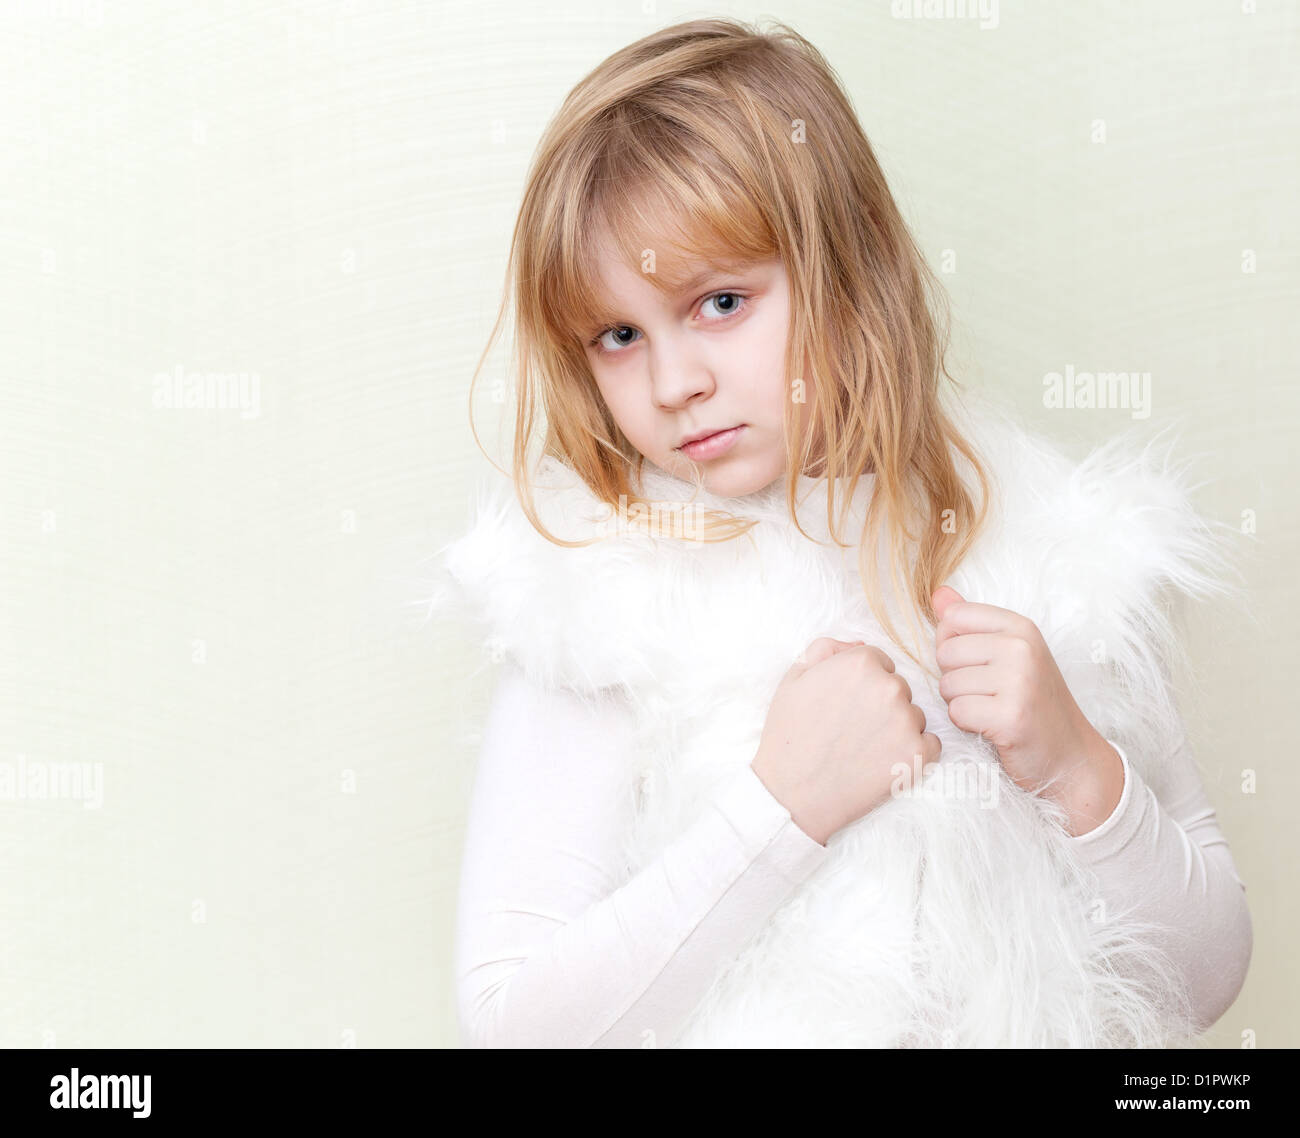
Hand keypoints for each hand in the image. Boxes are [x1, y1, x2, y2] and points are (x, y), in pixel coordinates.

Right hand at [752, 637, 941, 844]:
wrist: (792, 793)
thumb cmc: (789, 735)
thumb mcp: (794, 677)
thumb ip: (827, 649)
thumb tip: (860, 644)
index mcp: (860, 663)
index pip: (879, 662)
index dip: (861, 684)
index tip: (846, 704)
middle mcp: (889, 687)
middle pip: (899, 688)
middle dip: (881, 704)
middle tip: (852, 729)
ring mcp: (906, 722)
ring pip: (914, 715)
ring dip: (897, 728)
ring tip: (864, 748)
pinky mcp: (918, 755)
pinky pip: (931, 744)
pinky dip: (913, 752)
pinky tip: (884, 761)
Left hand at [931, 585, 1120, 829]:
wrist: (1071, 754)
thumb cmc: (1033, 702)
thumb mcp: (1010, 653)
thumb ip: (971, 622)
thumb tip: (938, 594)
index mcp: (1021, 627)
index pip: (954, 617)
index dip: (952, 644)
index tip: (978, 663)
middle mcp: (1022, 648)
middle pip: (945, 652)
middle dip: (955, 677)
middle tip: (987, 693)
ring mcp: (1019, 681)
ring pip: (948, 685)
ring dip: (961, 703)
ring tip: (991, 709)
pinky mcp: (1011, 716)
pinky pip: (957, 712)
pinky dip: (967, 724)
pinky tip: (991, 726)